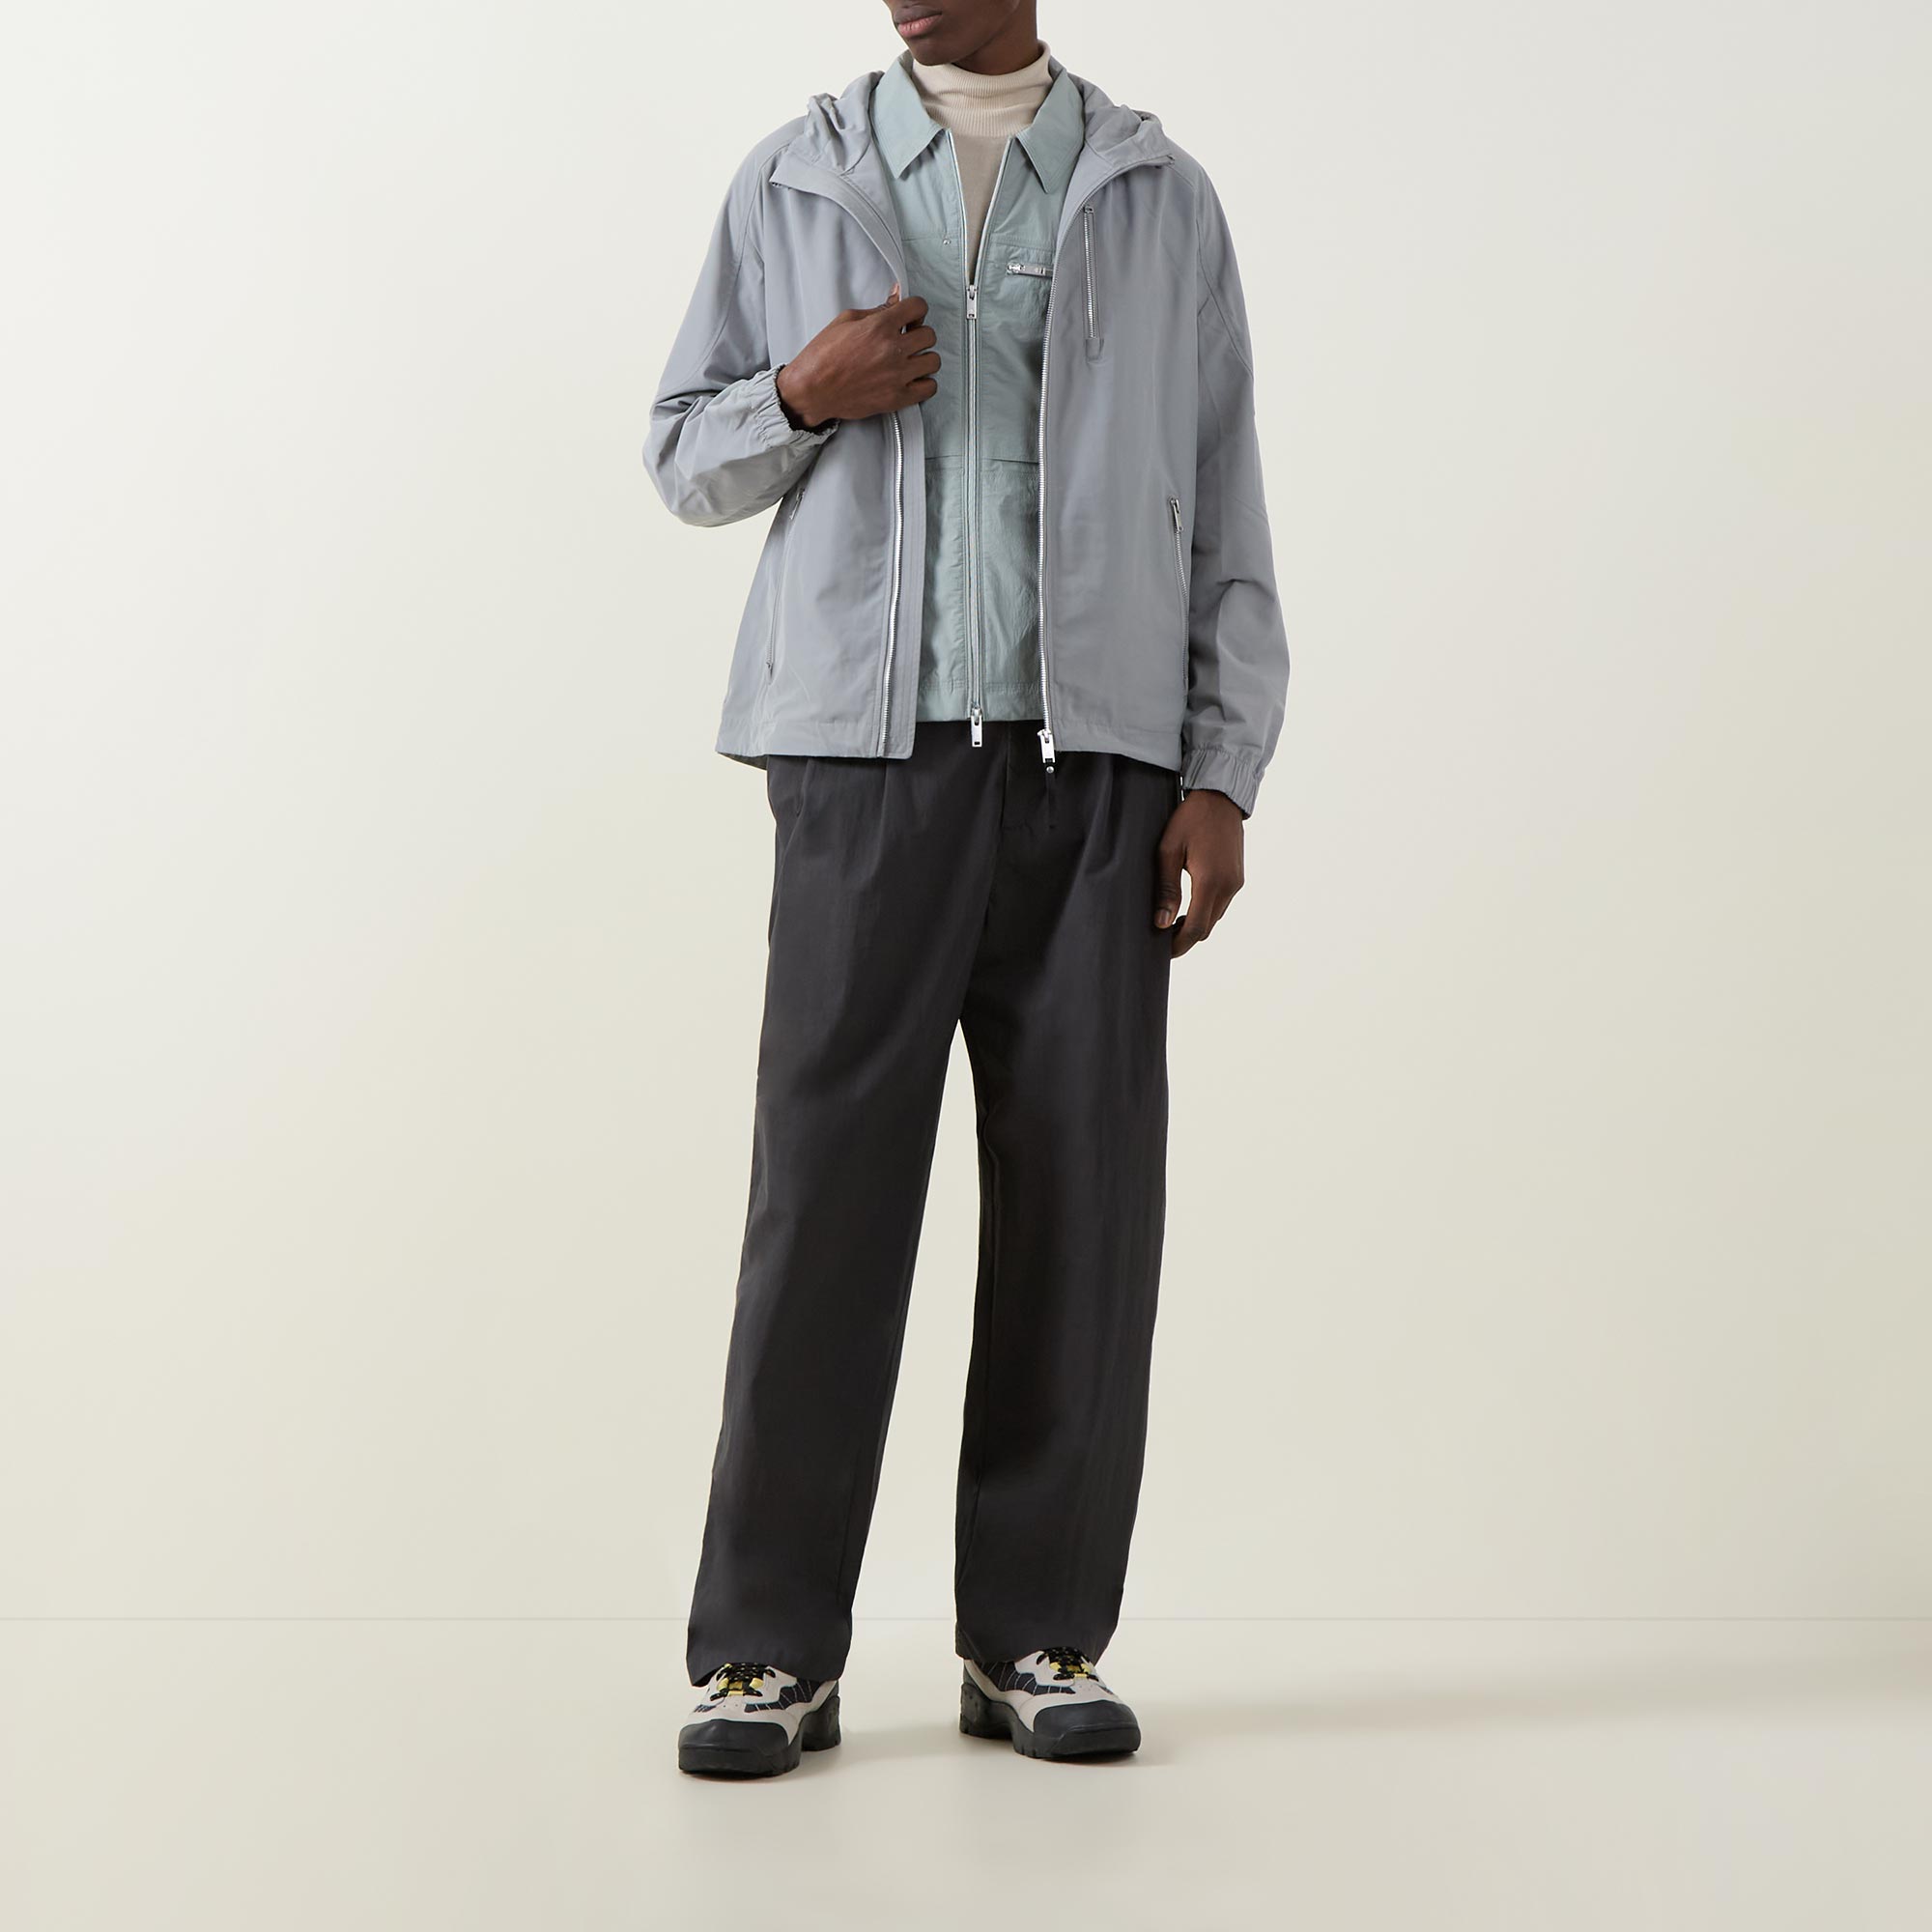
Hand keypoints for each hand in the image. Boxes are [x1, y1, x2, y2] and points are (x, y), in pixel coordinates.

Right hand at [775, 283, 938, 427]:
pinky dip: (925, 382)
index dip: (915, 309)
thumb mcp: (846, 321)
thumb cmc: (822, 357)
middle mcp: (892, 350)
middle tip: (908, 338)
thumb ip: (876, 310)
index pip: (918, 307)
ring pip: (933, 361)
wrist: (811, 390)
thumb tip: (896, 298)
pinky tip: (913, 378)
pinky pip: (929, 388)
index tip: (911, 316)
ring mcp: (896, 376)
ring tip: (911, 359)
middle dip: (919, 333)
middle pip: (929, 335)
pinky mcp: (896, 398)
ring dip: (924, 357)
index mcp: (879, 327)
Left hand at [1154, 789, 1244, 956]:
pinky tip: (1188, 906)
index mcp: (1210, 882)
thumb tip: (1161, 922)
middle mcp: (1228, 886)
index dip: (1179, 944)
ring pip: (1215, 917)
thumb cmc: (1190, 819)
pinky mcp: (1237, 877)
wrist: (1220, 798)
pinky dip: (1205, 911)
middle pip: (1207, 927)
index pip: (1196, 928)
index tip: (1163, 952)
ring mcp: (1236, 882)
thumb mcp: (1168, 852)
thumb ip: (1166, 889)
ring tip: (1171, 922)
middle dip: (1185, 938)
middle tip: (1162, 938)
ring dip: (1196, 924)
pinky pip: (1221, 903)